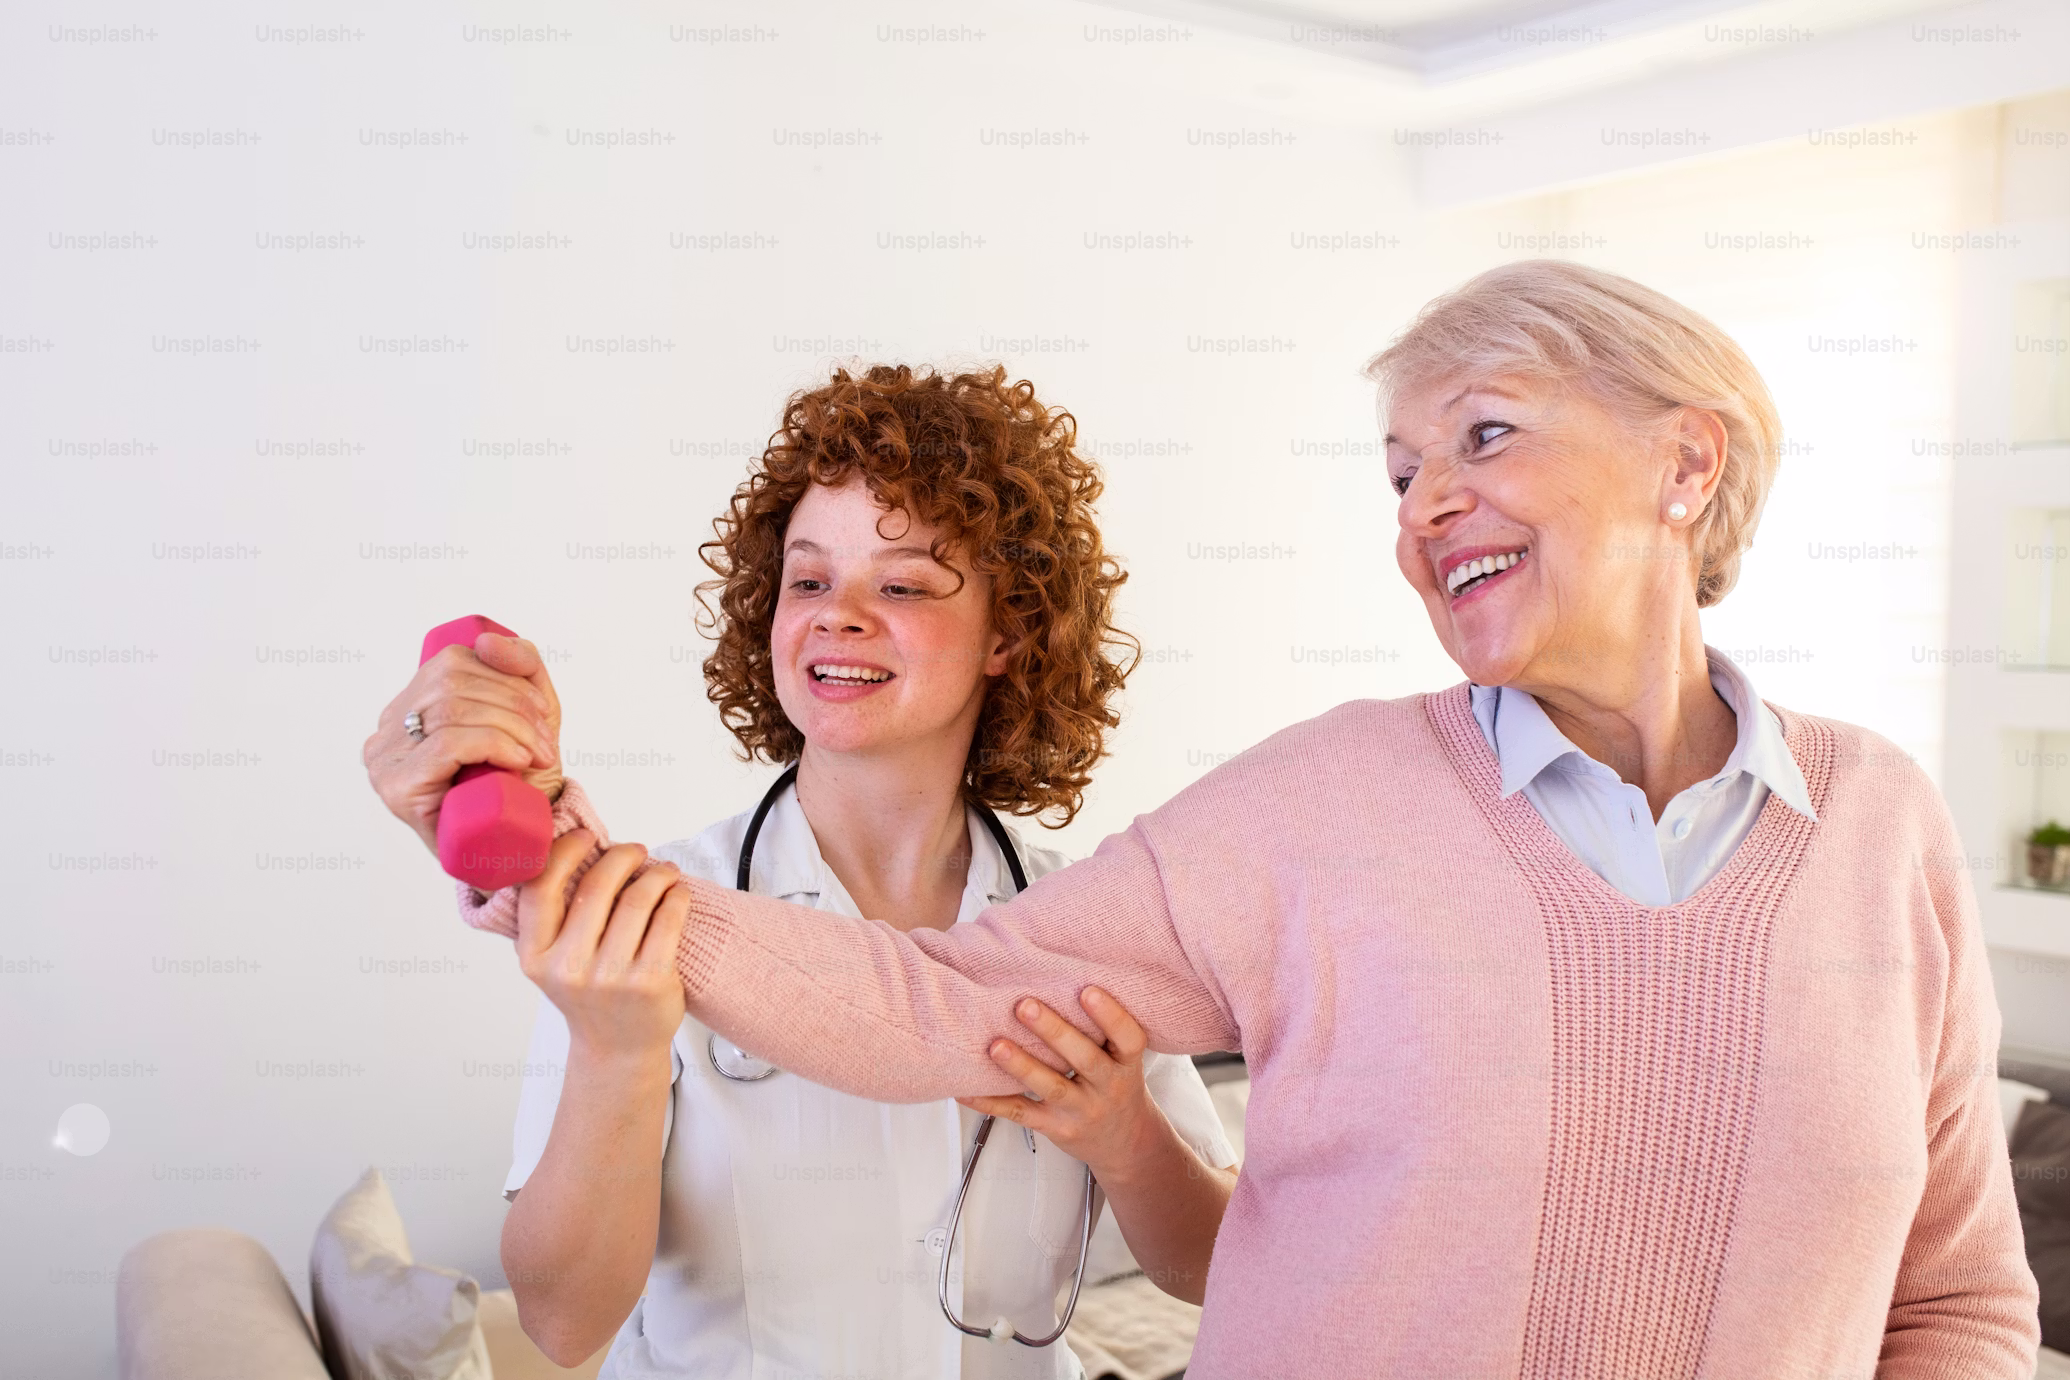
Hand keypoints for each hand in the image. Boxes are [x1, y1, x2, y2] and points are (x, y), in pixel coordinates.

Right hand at [363, 631, 562, 856]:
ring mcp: (386, 760)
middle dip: (515, 704)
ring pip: (454, 709)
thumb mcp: (528, 713)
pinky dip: (493, 743)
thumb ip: (518, 667)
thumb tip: (488, 640)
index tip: (542, 712)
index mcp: (409, 706)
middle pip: (453, 682)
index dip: (505, 677)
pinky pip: (448, 742)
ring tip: (537, 753)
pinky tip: (518, 760)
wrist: (517, 844)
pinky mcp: (399, 787)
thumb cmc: (518, 780)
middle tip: (545, 741)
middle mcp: (386, 730)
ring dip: (513, 726)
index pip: (452, 662)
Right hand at [516, 832, 690, 1062]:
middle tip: (636, 850)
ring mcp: (610, 977)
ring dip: (656, 873)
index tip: (587, 838)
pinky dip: (676, 896)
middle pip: (597, 886)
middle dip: (622, 856)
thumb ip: (555, 915)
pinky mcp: (650, 981)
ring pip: (638, 898)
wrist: (618, 1049)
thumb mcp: (552, 961)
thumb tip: (578, 847)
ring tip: (664, 871)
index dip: (564, 852)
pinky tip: (677, 893)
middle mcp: (568, 967)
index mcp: (534, 956)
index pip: (540, 887)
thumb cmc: (588, 994)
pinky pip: (668, 919)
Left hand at [956, 987, 1168, 1186]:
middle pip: (1084, 1059)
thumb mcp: (1123, 1060)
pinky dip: (992, 1102)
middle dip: (1055, 1032)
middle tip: (1025, 1005)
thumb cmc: (1115, 1085)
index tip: (1087, 990)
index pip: (1129, 1039)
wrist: (1123, 1143)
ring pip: (1051, 1087)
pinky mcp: (1055, 1128)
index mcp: (1127, 1064)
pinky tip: (967, 1090)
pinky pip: (1021, 1114)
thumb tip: (1060, 978)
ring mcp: (1080, 1110)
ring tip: (995, 1045)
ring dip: (1022, 1066)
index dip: (1111, 1015)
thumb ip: (1102, 1031)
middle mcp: (1107, 1087)